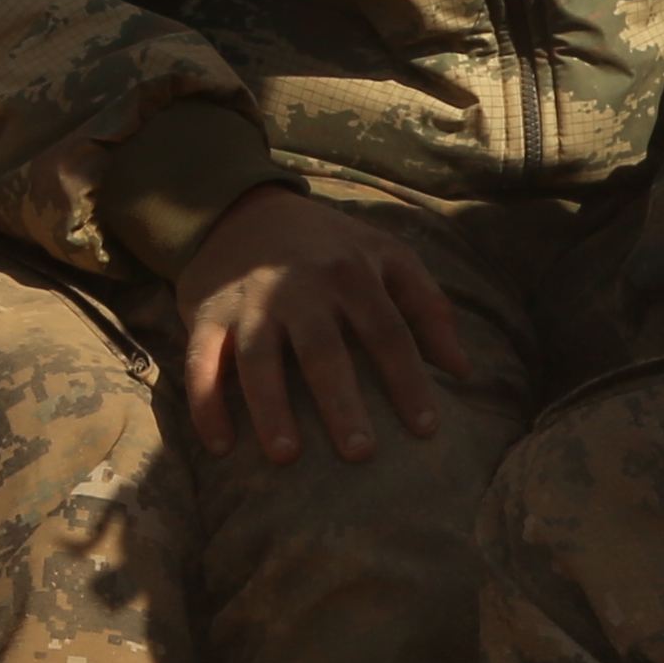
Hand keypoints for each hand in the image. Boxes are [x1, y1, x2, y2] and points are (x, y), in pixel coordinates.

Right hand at [172, 183, 467, 463]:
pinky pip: (202, 361)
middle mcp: (299, 287)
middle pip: (322, 349)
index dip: (407, 380)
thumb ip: (428, 305)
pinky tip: (221, 445)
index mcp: (351, 273)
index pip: (387, 332)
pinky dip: (207, 402)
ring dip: (270, 407)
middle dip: (340, 401)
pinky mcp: (207, 312)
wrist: (243, 205)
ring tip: (287, 456)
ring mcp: (249, 300)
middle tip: (360, 453)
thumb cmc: (329, 244)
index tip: (426, 429)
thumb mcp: (387, 254)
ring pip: (258, 357)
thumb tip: (462, 370)